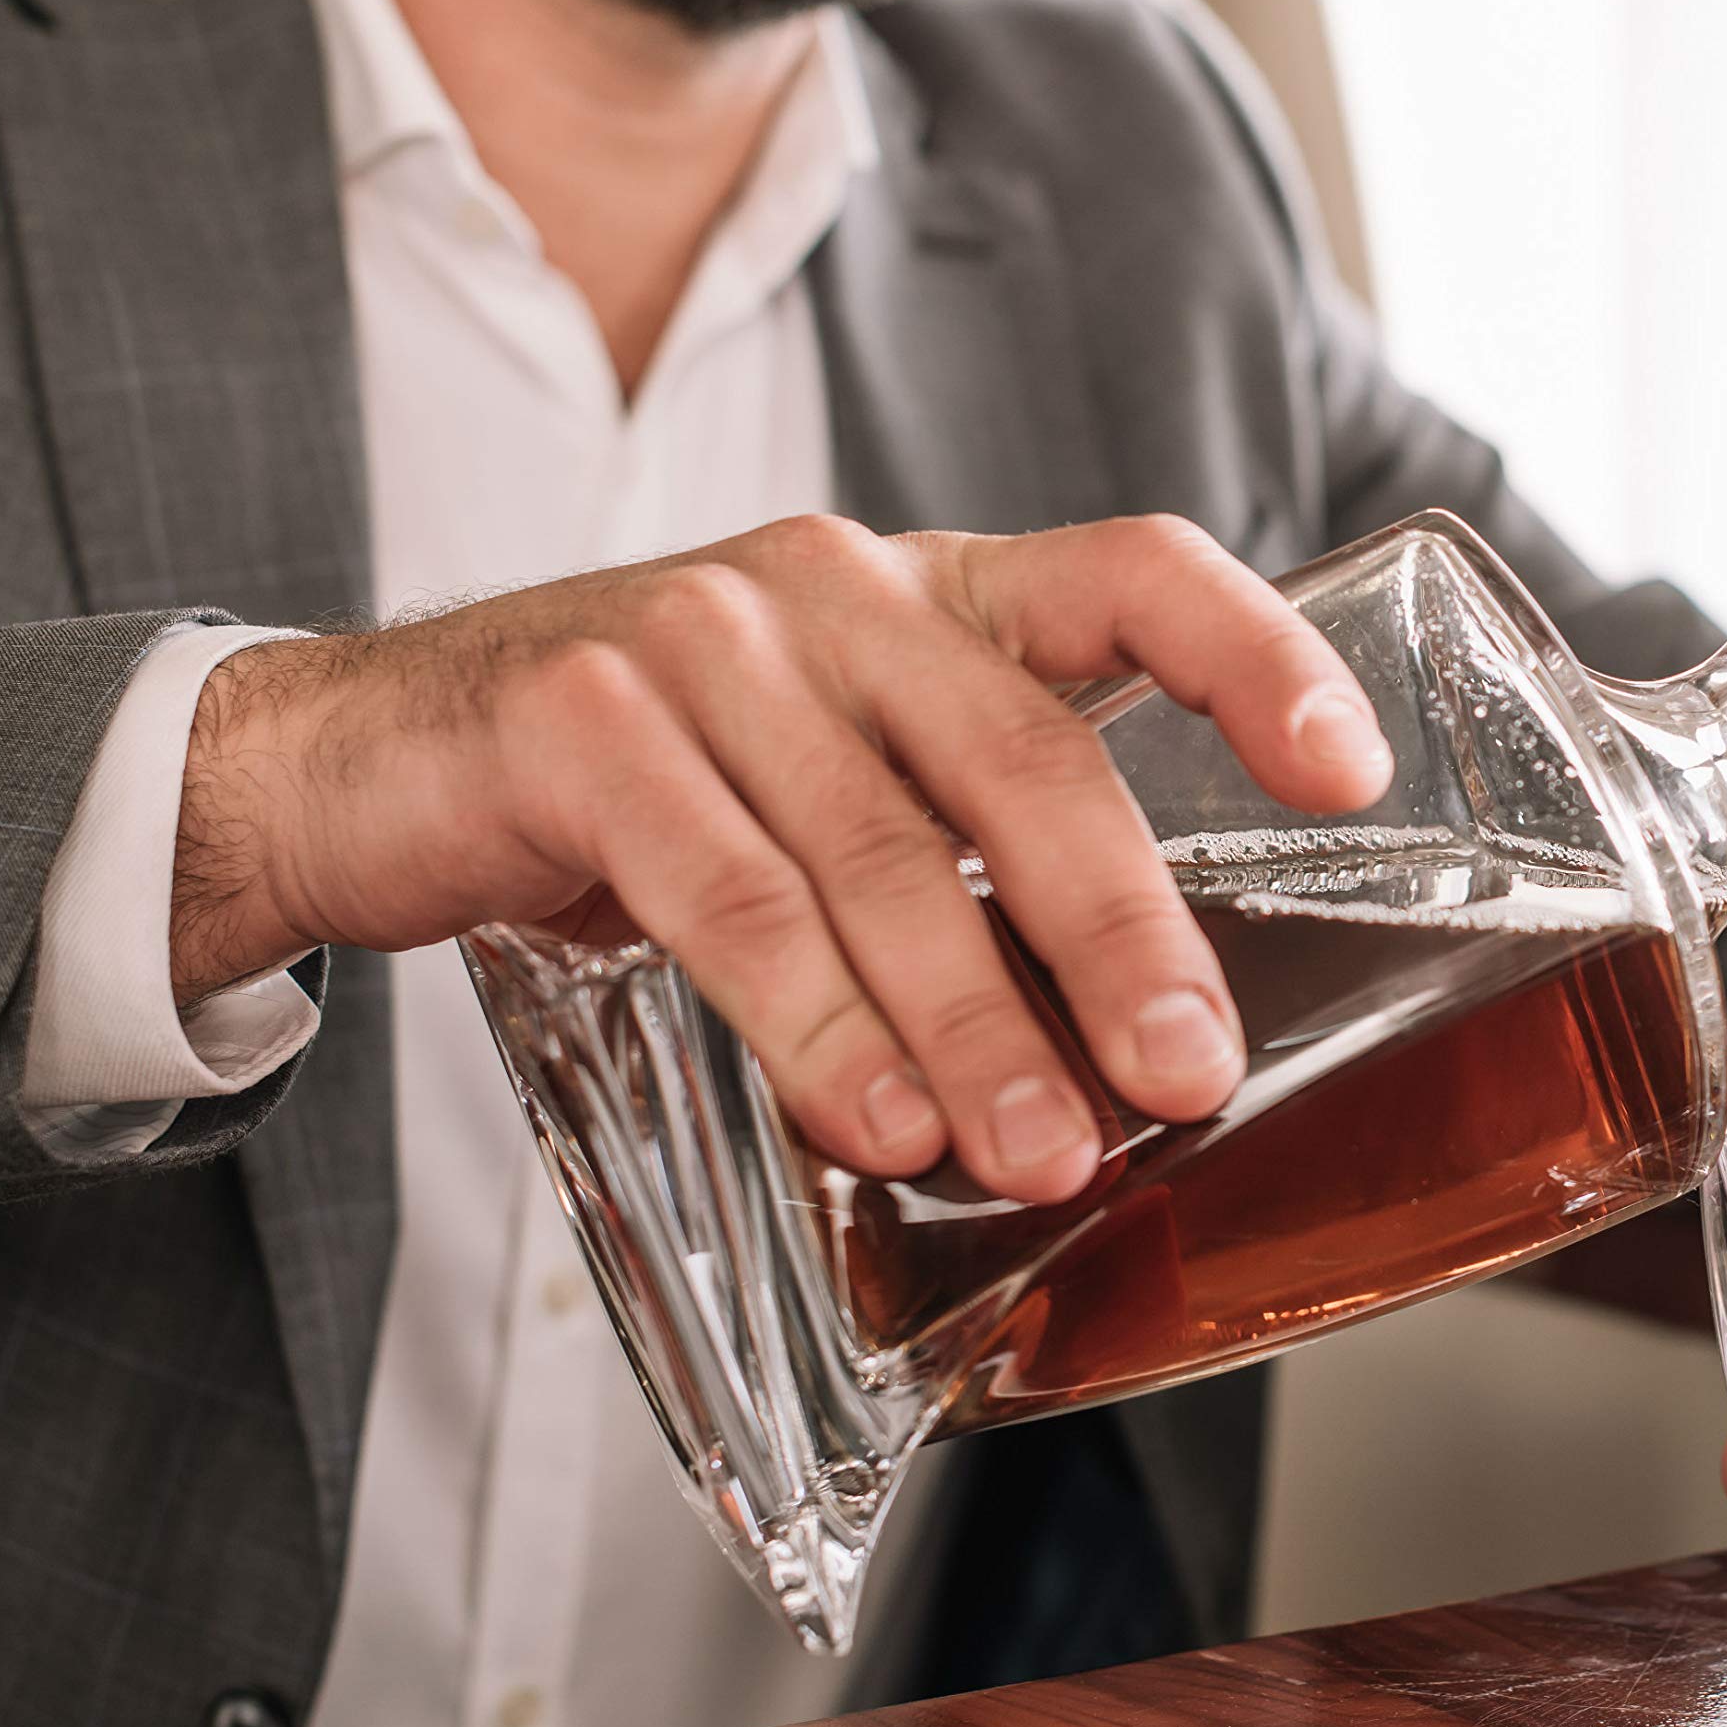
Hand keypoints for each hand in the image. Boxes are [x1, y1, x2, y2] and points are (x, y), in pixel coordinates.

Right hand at [168, 514, 1392, 1202]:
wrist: (376, 758)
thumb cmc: (657, 782)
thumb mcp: (834, 777)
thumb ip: (968, 856)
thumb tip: (1126, 1049)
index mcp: (934, 595)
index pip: (1135, 574)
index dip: (1255, 658)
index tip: (1350, 770)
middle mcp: (837, 589)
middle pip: (1025, 759)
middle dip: (1119, 934)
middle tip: (1185, 1076)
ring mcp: (705, 643)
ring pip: (881, 854)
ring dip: (974, 1024)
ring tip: (1040, 1152)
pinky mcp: (584, 722)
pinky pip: (731, 897)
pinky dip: (816, 1024)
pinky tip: (872, 1124)